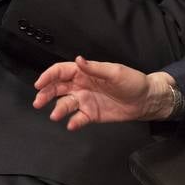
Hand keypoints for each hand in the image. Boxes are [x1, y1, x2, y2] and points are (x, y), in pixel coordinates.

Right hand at [33, 56, 168, 129]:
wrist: (145, 100)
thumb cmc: (132, 81)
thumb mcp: (115, 72)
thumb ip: (95, 68)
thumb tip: (78, 60)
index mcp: (85, 72)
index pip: (61, 71)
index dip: (49, 76)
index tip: (40, 83)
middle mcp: (81, 86)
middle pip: (57, 88)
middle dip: (45, 93)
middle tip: (38, 102)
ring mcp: (85, 100)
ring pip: (65, 104)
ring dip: (58, 109)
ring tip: (55, 115)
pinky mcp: (91, 114)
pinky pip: (78, 118)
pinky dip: (73, 122)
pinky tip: (72, 124)